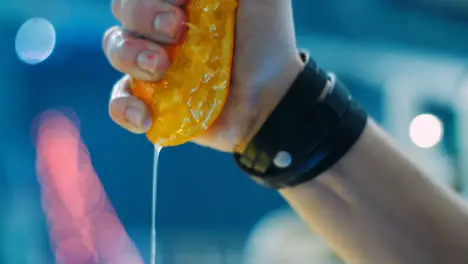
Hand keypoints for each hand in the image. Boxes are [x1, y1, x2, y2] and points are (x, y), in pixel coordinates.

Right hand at [104, 0, 302, 151]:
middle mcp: (160, 31)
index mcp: (178, 3)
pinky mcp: (154, 103)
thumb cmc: (267, 42)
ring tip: (160, 68)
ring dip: (130, 55)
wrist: (274, 96)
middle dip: (141, 15)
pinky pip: (118, 103)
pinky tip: (145, 115)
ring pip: (115, 50)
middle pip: (123, 12)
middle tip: (175, 31)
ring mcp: (153, 67)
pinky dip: (124, 108)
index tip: (183, 3)